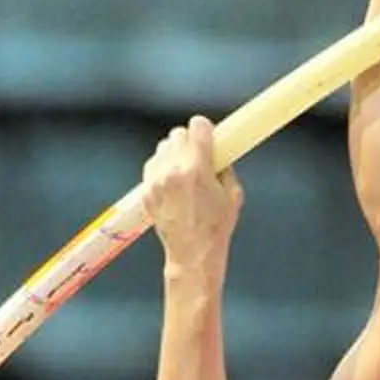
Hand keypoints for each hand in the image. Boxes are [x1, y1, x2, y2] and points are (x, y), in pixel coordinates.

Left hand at [143, 116, 242, 273]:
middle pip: (177, 134)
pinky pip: (152, 165)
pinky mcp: (146, 191)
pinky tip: (172, 181)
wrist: (192, 254)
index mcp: (198, 169)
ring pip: (162, 148)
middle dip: (189, 141)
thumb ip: (225, 167)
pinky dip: (161, 167)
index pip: (197, 126)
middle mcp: (173, 171)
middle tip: (198, 154)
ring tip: (184, 169)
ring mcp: (156, 181)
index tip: (208, 135)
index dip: (205, 129)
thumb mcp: (233, 194)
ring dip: (174, 153)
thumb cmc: (216, 227)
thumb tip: (219, 152)